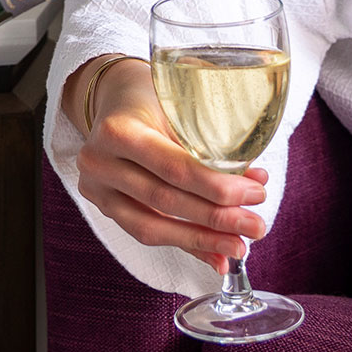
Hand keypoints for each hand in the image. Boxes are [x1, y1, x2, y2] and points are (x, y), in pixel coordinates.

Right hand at [65, 54, 268, 274]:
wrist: (115, 96)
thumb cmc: (153, 96)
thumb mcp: (179, 106)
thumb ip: (210, 147)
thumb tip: (255, 183)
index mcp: (118, 129)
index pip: (173, 168)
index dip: (217, 187)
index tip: (255, 194)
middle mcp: (99, 161)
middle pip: (164, 200)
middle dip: (216, 218)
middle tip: (255, 226)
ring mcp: (96, 187)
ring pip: (152, 226)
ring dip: (201, 240)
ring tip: (238, 247)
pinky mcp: (102, 205)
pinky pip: (144, 232)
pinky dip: (184, 245)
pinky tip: (214, 256)